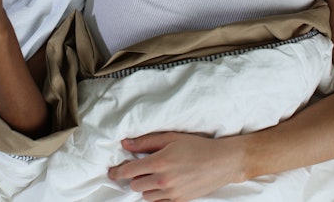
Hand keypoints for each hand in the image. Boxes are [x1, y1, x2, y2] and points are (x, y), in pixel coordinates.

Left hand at [108, 132, 239, 201]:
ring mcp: (172, 193)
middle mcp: (164, 180)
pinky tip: (162, 185)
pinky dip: (156, 195)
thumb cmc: (197, 146)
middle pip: (135, 185)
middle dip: (134, 177)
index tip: (111, 172)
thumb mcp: (171, 138)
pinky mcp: (180, 201)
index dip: (117, 172)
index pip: (129, 171)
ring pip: (145, 196)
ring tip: (153, 176)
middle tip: (140, 168)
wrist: (222, 162)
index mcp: (160, 162)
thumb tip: (126, 143)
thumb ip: (146, 142)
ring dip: (145, 187)